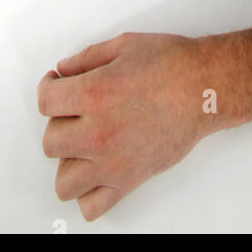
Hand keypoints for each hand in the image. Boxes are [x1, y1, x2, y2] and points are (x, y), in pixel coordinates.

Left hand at [37, 30, 215, 220]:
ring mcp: (113, 161)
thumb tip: (64, 70)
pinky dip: (88, 194)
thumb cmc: (173, 64)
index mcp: (93, 93)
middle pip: (50, 141)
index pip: (45, 102)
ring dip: (68, 162)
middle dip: (59, 123)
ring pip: (64, 181)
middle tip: (74, 112)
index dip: (47, 89)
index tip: (55, 86)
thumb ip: (87, 58)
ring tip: (82, 146)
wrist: (206, 88)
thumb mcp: (124, 45)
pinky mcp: (129, 180)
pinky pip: (93, 206)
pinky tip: (96, 172)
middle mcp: (98, 132)